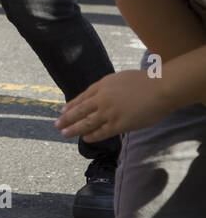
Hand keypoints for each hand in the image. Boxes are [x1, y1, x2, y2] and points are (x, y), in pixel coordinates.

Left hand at [56, 69, 173, 141]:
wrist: (160, 88)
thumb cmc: (144, 81)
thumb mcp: (119, 79)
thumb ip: (108, 88)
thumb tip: (101, 95)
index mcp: (101, 86)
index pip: (82, 98)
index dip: (71, 106)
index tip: (62, 111)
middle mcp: (101, 99)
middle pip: (80, 110)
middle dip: (67, 118)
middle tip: (57, 125)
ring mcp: (109, 112)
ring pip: (87, 122)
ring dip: (74, 129)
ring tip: (64, 133)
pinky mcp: (120, 124)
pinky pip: (102, 132)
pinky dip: (92, 136)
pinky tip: (85, 139)